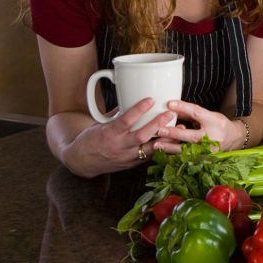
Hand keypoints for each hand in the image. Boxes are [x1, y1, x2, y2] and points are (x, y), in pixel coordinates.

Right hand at [59, 99, 175, 175]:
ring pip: (149, 150)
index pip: (125, 121)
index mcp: (109, 133)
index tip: (151, 99)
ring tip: (181, 130)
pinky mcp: (132, 164)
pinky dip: (162, 149)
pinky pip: (150, 157)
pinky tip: (175, 142)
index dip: (138, 110)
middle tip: (170, 114)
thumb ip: (117, 113)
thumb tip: (131, 97)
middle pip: (141, 136)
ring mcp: (126, 157)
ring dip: (167, 140)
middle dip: (157, 125)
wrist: (81, 162)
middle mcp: (118, 146)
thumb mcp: (100, 123)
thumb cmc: (91, 139)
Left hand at [154, 100, 246, 152]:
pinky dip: (174, 155)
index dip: (183, 107)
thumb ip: (191, 113)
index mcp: (214, 122)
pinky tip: (163, 154)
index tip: (169, 103)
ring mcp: (208, 150)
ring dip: (170, 148)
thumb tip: (172, 108)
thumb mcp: (208, 115)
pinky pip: (186, 157)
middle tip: (159, 130)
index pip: (197, 113)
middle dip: (174, 133)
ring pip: (187, 150)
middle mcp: (212, 137)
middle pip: (191, 136)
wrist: (234, 139)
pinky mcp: (203, 159)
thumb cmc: (219, 125)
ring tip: (156, 144)